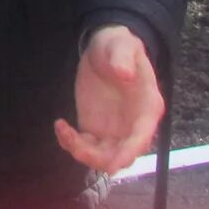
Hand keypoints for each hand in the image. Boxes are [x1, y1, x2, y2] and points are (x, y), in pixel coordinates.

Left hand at [56, 26, 162, 173]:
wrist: (104, 50)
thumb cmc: (119, 46)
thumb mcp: (121, 44)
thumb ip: (123, 58)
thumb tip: (124, 73)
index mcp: (147, 108)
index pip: (141, 137)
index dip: (129, 152)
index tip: (114, 164)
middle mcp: (133, 126)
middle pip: (121, 155)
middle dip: (100, 158)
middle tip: (76, 144)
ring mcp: (114, 131)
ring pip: (102, 156)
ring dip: (82, 152)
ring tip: (63, 128)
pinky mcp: (95, 129)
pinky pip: (85, 147)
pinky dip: (71, 143)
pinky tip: (61, 125)